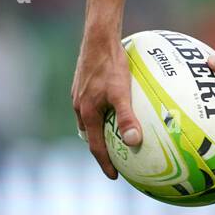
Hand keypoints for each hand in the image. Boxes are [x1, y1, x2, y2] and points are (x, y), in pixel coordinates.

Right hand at [71, 31, 141, 178]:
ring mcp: (80, 95)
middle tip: (118, 161)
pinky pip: (95, 106)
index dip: (105, 163)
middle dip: (103, 150)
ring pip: (91, 121)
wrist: (98, 38)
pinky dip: (105, 114)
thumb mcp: (121, 92)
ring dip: (103, 132)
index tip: (115, 176)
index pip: (95, 146)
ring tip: (119, 139)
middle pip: (91, 136)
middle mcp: (80, 107)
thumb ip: (127, 117)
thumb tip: (134, 142)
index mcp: (86, 113)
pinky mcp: (85, 85)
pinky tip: (120, 108)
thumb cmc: (111, 64)